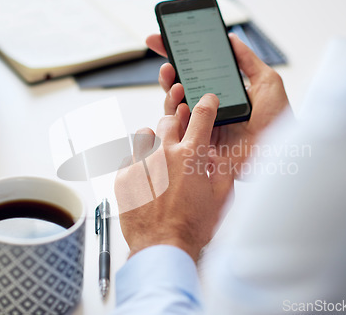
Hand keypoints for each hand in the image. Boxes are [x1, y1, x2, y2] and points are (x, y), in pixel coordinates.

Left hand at [115, 95, 233, 261]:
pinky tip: (147, 181)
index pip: (201, 116)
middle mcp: (164, 154)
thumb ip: (221, 168)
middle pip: (169, 120)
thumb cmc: (191, 226)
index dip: (207, 104)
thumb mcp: (220, 197)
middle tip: (180, 138)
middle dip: (177, 123)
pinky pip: (129, 158)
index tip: (206, 100)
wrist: (163, 246)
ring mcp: (141, 164)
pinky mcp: (124, 176)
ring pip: (144, 134)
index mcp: (190, 156)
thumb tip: (214, 154)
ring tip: (158, 160)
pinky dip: (138, 164)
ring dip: (153, 141)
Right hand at [146, 33, 290, 177]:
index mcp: (220, 94)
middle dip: (167, 76)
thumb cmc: (279, 119)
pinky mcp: (199, 146)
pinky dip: (176, 118)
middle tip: (167, 66)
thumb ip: (247, 60)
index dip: (174, 56)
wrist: (283, 149)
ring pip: (173, 110)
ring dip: (170, 95)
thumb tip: (230, 38)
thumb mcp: (267, 82)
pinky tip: (182, 107)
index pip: (192, 72)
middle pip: (177, 90)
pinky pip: (179, 132)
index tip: (160, 40)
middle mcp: (207, 110)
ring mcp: (202, 128)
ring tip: (177, 85)